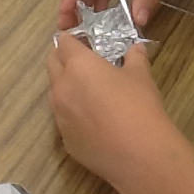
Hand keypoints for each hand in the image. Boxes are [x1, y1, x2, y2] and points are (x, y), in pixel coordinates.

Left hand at [47, 33, 170, 193]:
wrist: (138, 154)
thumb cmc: (139, 106)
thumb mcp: (141, 75)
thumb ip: (135, 57)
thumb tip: (135, 49)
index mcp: (78, 66)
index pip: (64, 43)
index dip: (73, 39)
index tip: (85, 42)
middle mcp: (61, 88)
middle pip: (52, 64)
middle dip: (64, 59)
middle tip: (86, 63)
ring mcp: (59, 116)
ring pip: (55, 93)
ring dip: (67, 87)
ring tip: (91, 93)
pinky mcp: (65, 140)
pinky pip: (64, 119)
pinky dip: (74, 114)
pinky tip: (96, 122)